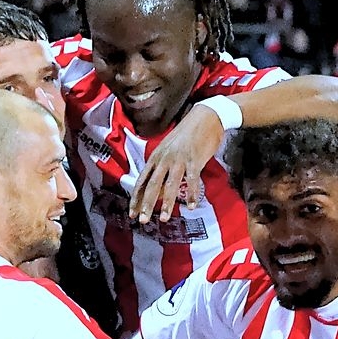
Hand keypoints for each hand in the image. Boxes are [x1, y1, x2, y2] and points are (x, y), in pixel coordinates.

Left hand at [131, 102, 222, 223]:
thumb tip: (158, 188)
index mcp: (156, 157)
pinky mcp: (195, 160)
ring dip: (167, 203)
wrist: (205, 117)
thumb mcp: (168, 149)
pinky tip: (192, 206)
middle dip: (147, 204)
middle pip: (153, 185)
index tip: (132, 213)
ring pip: (170, 185)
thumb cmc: (186, 135)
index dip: (136, 198)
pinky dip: (192, 194)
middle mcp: (165, 159)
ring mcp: (179, 159)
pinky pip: (192, 180)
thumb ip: (161, 167)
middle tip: (143, 220)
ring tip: (163, 218)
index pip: (142, 181)